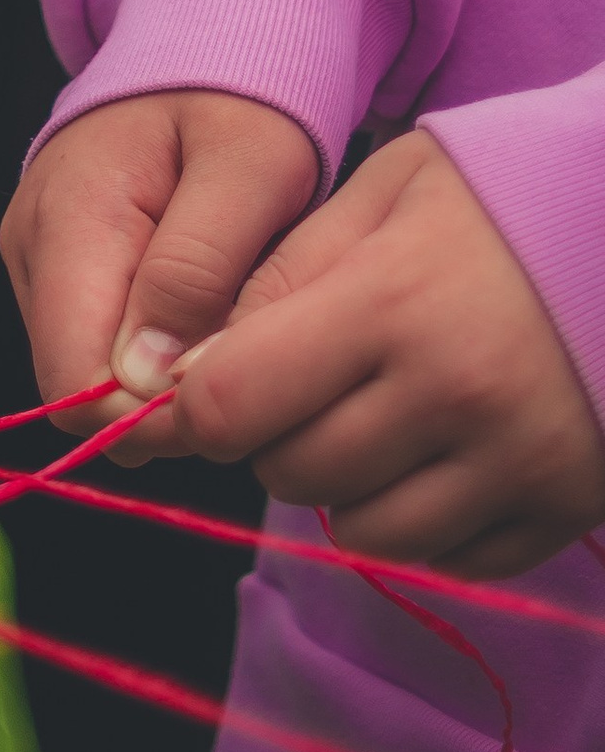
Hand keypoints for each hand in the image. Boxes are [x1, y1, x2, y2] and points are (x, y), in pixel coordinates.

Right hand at [1, 88, 318, 445]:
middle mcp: (31, 248)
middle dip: (167, 397)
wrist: (204, 43)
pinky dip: (161, 347)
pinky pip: (102, 346)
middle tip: (251, 347)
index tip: (237, 387)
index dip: (153, 415)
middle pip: (81, 390)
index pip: (74, 384)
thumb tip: (141, 381)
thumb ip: (197, 269)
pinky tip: (209, 304)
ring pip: (93, 377)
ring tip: (234, 313)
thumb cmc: (239, 99)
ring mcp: (36, 260)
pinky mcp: (56, 270)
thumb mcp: (251, 167)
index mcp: (69, 220)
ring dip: (167, 374)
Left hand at [163, 133, 604, 579]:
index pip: (231, 403)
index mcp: (392, 302)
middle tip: (314, 383)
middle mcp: (453, 396)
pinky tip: (443, 455)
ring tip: (382, 416)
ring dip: (348, 486)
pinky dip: (426, 522)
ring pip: (364, 531)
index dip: (196, 403)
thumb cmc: (506, 197)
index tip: (205, 385)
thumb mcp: (387, 192)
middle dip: (275, 435)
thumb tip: (187, 367)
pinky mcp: (566, 509)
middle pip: (291, 472)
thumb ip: (285, 271)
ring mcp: (517, 463)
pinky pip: (449, 560)